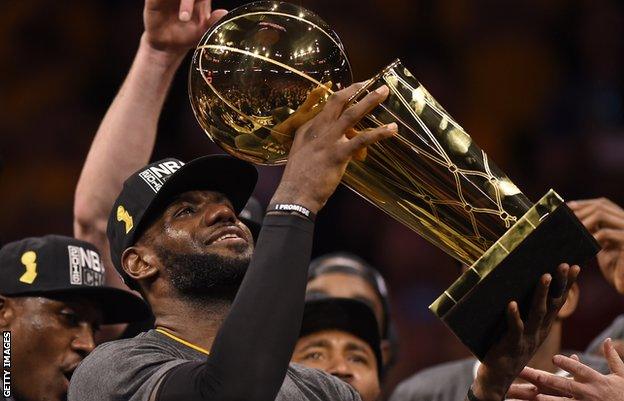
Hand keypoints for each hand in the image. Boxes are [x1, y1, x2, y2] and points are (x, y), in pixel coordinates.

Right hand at [143, 0, 226, 56]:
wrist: (167, 46)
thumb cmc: (187, 37)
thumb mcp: (202, 31)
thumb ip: (213, 21)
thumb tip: (224, 12)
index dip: (203, 1)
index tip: (204, 16)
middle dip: (189, 1)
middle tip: (188, 18)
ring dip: (183, 2)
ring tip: (184, 18)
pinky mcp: (154, 0)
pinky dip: (160, 0)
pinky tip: (164, 6)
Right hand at [271, 83, 396, 212]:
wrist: (294, 195)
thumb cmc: (299, 178)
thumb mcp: (303, 153)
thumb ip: (318, 142)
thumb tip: (338, 138)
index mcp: (308, 128)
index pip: (327, 106)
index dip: (344, 96)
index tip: (356, 89)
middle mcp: (318, 129)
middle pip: (338, 101)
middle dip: (357, 89)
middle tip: (372, 82)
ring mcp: (329, 141)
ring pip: (352, 114)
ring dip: (370, 101)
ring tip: (384, 92)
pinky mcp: (339, 154)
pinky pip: (362, 140)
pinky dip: (379, 133)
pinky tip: (392, 129)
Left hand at [471, 264, 580, 400]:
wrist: (498, 376)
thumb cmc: (507, 346)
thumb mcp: (520, 328)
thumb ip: (522, 310)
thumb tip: (518, 283)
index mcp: (542, 326)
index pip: (558, 302)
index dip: (566, 285)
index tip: (574, 266)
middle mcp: (539, 331)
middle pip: (552, 305)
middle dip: (559, 284)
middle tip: (564, 265)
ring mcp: (527, 338)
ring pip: (537, 314)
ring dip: (541, 295)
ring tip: (544, 276)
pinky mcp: (512, 345)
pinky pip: (514, 329)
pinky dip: (513, 316)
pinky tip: (511, 303)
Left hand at [513, 339, 623, 400]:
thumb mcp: (622, 375)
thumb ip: (612, 358)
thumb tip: (607, 339)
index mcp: (597, 380)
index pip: (580, 370)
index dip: (568, 364)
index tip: (554, 357)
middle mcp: (589, 393)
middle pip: (566, 385)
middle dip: (550, 380)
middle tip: (536, 376)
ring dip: (549, 399)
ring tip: (535, 396)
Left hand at [568, 198, 623, 292]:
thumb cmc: (613, 265)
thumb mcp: (601, 243)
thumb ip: (593, 229)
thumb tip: (570, 214)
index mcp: (622, 220)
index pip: (603, 203)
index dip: (584, 203)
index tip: (567, 208)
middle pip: (601, 206)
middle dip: (580, 211)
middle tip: (565, 220)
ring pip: (602, 215)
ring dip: (582, 221)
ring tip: (571, 231)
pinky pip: (606, 233)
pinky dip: (591, 236)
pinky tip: (582, 243)